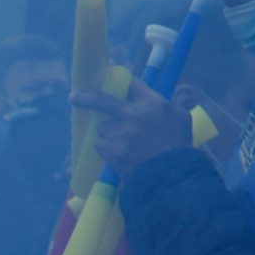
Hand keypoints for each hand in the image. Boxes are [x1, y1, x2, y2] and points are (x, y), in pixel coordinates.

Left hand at [75, 79, 197, 175]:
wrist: (172, 174)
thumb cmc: (180, 145)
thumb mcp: (182, 117)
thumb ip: (167, 104)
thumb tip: (159, 97)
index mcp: (152, 103)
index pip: (130, 84)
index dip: (118, 81)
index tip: (109, 79)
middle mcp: (134, 115)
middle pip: (102, 100)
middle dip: (85, 98)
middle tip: (73, 99)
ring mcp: (121, 133)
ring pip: (102, 127)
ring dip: (108, 133)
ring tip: (121, 142)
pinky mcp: (112, 151)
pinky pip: (101, 145)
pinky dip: (107, 148)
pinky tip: (118, 153)